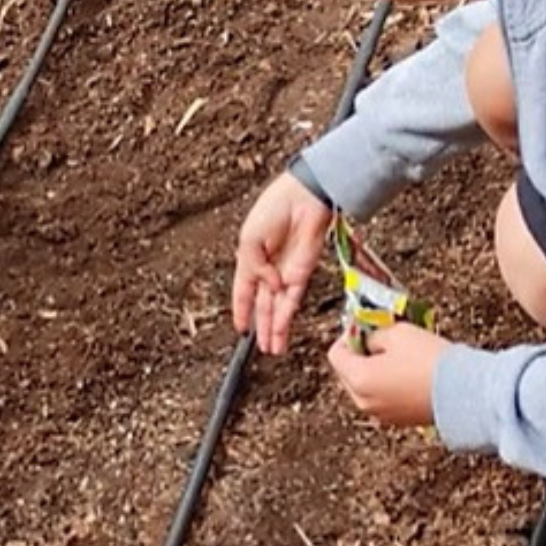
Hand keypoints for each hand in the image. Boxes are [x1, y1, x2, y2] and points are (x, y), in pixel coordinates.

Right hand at [234, 172, 335, 353]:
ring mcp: (287, 272)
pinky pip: (292, 300)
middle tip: (261, 347)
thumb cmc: (275, 208)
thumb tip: (268, 286)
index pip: (244, 291)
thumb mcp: (249, 238)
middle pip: (264, 305)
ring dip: (275, 329)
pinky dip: (285, 315)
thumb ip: (254, 267)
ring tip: (272, 348)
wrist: (305, 197)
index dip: (241, 310)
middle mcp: (269, 269)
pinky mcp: (304, 273)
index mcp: (251, 258)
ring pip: (278, 308)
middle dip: (261, 327)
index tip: (240, 328)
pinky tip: (280, 329)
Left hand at [326, 322, 447, 427]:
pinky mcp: (399, 421)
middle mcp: (363, 401)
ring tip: (399, 355)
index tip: (364, 326)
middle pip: (349, 371)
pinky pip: (384, 398)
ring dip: (376, 369)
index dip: (348, 335)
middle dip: (361, 353)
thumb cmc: (431, 362)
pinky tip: (409, 372)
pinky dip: (389, 384)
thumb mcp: (397, 333)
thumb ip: (374, 333)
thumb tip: (368, 338)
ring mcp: (381, 414)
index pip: (336, 354)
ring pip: (366, 385)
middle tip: (381, 337)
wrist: (467, 393)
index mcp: (358, 380)